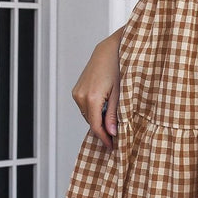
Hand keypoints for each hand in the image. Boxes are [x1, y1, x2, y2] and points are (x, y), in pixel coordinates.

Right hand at [71, 35, 120, 149]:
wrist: (108, 50)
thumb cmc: (118, 67)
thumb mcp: (120, 93)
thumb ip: (115, 114)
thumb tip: (112, 133)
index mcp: (92, 98)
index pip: (96, 126)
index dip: (104, 139)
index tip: (112, 147)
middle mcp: (80, 96)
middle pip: (91, 122)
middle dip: (102, 131)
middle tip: (116, 137)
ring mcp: (77, 93)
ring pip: (88, 115)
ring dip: (98, 121)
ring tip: (112, 122)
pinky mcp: (76, 90)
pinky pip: (85, 107)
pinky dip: (94, 111)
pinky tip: (105, 109)